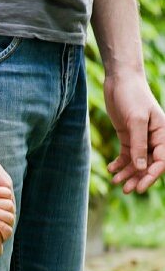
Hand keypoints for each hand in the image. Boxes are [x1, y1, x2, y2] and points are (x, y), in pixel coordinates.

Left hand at [105, 72, 164, 193]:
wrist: (120, 81)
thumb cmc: (132, 96)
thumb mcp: (136, 120)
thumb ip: (139, 144)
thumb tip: (142, 167)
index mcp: (163, 132)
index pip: (162, 159)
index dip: (153, 175)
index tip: (140, 186)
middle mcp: (154, 137)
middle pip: (149, 164)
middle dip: (139, 177)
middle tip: (126, 190)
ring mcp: (141, 138)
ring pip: (137, 162)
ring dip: (128, 173)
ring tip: (115, 182)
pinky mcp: (128, 136)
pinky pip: (126, 155)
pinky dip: (119, 164)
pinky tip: (111, 170)